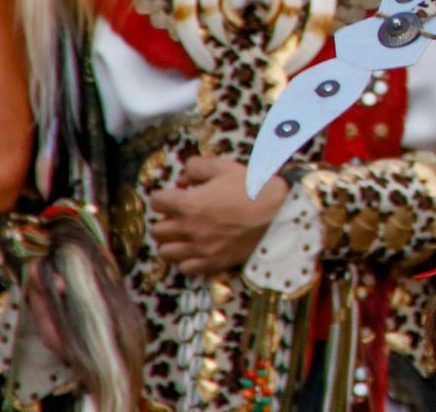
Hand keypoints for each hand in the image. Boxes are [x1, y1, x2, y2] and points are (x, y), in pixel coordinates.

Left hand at [151, 156, 288, 274]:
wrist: (279, 213)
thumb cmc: (252, 187)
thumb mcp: (224, 167)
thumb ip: (196, 167)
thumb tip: (182, 178)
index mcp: (188, 203)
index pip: (156, 201)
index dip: (165, 196)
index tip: (177, 195)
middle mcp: (188, 229)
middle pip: (157, 230)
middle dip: (166, 220)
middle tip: (180, 215)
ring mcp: (199, 249)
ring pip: (166, 252)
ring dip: (172, 242)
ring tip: (185, 235)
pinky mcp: (212, 263)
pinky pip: (185, 268)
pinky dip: (187, 260)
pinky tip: (198, 250)